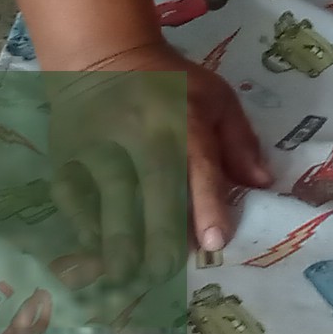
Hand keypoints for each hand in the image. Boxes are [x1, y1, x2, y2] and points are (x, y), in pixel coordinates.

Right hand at [46, 43, 270, 281]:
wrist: (103, 58)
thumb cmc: (170, 83)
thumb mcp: (217, 99)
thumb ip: (240, 142)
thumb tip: (262, 184)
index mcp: (185, 122)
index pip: (199, 167)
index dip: (207, 206)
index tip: (213, 242)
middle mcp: (143, 136)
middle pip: (152, 190)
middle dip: (159, 236)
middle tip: (165, 273)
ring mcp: (102, 145)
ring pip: (110, 198)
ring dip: (117, 240)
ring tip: (126, 274)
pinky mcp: (70, 154)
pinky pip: (74, 195)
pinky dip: (82, 224)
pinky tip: (92, 250)